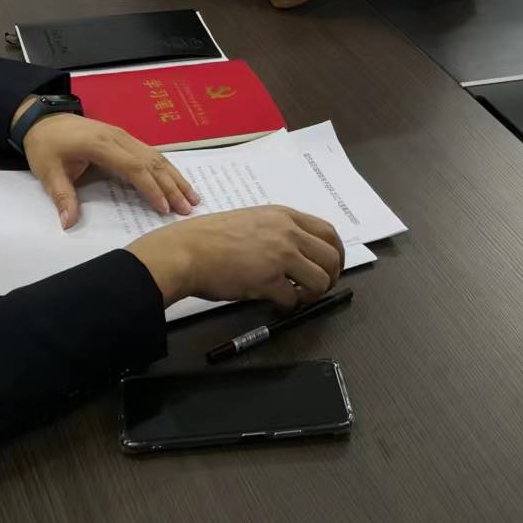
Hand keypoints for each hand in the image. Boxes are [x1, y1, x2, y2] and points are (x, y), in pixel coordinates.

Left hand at [17, 104, 199, 230]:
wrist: (43, 119)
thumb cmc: (46, 146)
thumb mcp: (48, 172)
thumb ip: (62, 196)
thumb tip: (68, 223)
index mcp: (101, 144)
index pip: (134, 168)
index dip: (151, 188)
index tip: (164, 208)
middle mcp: (118, 137)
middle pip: (152, 162)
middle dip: (172, 186)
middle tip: (187, 208)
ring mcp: (124, 136)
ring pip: (156, 156)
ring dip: (175, 177)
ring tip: (192, 197)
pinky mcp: (125, 138)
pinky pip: (151, 153)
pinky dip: (167, 168)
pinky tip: (177, 181)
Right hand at [127, 205, 343, 310]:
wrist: (186, 251)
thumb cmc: (210, 238)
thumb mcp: (252, 221)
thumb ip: (277, 231)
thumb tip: (298, 252)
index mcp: (284, 216)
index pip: (328, 232)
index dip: (335, 254)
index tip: (331, 267)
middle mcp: (287, 232)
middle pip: (331, 257)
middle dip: (331, 277)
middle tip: (319, 288)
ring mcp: (280, 255)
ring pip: (320, 280)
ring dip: (313, 294)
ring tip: (297, 297)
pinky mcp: (268, 280)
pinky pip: (293, 299)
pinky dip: (289, 306)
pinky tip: (276, 303)